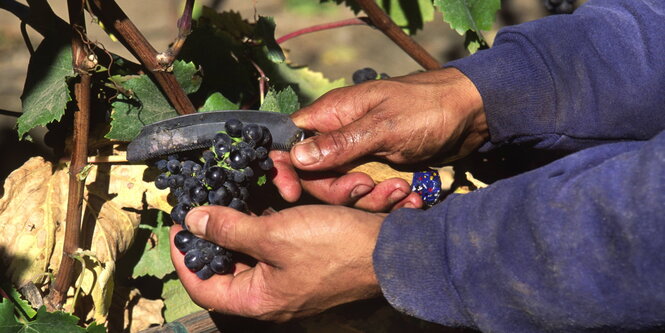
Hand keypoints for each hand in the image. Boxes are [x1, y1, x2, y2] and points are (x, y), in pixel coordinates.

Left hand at [170, 205, 383, 320]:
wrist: (390, 251)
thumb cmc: (332, 246)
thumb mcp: (276, 234)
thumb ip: (230, 228)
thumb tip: (193, 221)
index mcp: (258, 299)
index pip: (203, 287)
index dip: (182, 257)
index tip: (177, 226)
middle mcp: (270, 295)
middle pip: (224, 269)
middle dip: (211, 237)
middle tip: (200, 207)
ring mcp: (288, 281)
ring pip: (248, 255)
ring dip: (237, 227)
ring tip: (227, 199)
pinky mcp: (303, 265)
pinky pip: (272, 247)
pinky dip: (262, 225)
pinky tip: (259, 201)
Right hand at [272, 68, 486, 208]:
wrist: (473, 114)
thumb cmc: (427, 109)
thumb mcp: (382, 127)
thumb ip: (339, 144)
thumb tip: (295, 157)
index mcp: (332, 115)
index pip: (291, 143)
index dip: (286, 169)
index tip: (291, 193)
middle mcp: (341, 136)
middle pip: (315, 176)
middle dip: (337, 191)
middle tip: (366, 188)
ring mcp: (361, 155)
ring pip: (344, 190)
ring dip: (369, 198)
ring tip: (400, 191)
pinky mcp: (381, 171)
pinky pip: (371, 194)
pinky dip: (388, 200)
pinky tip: (411, 196)